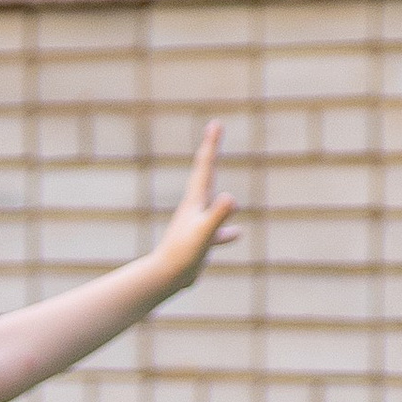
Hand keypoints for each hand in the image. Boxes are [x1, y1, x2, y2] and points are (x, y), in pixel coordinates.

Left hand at [147, 121, 240, 297]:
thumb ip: (217, 215)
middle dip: (211, 153)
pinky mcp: (199, 242)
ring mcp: (196, 224)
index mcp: (195, 200)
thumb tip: (231, 199)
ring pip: (211, 202)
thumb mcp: (204, 232)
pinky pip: (216, 232)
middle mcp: (194, 208)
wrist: (164, 278)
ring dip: (218, 190)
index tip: (214, 124)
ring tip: (226, 187)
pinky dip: (226, 232)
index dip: (211, 144)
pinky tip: (236, 234)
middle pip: (205, 174)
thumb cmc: (183, 254)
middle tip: (214, 133)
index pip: (205, 166)